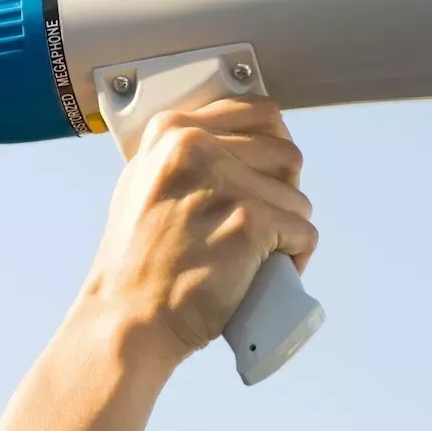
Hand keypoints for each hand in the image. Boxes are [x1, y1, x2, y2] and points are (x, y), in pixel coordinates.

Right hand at [81, 95, 317, 368]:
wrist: (127, 317)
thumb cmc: (136, 261)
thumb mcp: (143, 182)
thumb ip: (182, 155)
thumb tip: (230, 142)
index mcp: (173, 130)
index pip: (259, 113)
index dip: (272, 147)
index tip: (268, 174)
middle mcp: (197, 147)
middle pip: (286, 154)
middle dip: (283, 192)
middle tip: (260, 224)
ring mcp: (225, 183)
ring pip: (297, 198)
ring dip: (287, 230)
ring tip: (254, 256)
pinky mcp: (250, 222)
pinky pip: (303, 233)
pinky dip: (294, 258)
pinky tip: (267, 273)